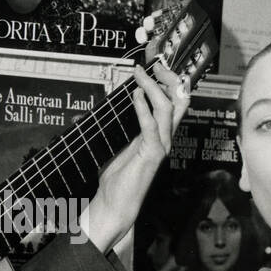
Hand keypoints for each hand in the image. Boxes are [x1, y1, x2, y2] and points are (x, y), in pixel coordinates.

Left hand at [78, 63, 189, 251]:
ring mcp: (160, 146)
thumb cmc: (116, 180)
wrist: (115, 205)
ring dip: (154, 88)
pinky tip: (135, 95)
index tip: (151, 67)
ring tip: (141, 75)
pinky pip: (151, 127)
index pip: (171, 103)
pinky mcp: (152, 155)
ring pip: (168, 109)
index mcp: (157, 135)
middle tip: (155, 65)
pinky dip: (143, 108)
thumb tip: (91, 115)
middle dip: (170, 79)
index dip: (166, 83)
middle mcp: (164, 138)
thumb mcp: (116, 148)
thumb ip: (115, 131)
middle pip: (179, 101)